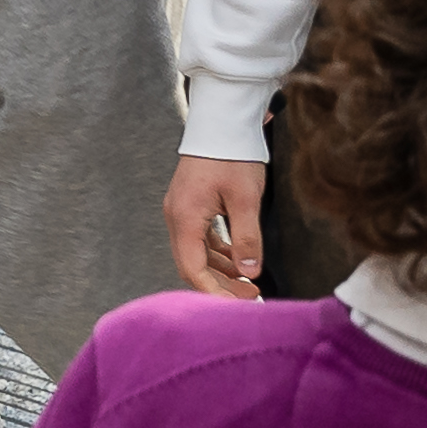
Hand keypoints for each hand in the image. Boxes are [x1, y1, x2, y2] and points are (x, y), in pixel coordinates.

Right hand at [164, 155, 264, 297]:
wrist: (222, 121)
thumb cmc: (232, 154)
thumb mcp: (245, 198)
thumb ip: (246, 238)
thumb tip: (250, 272)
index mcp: (185, 217)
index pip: (192, 269)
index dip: (213, 292)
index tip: (236, 306)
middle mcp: (176, 217)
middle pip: (192, 264)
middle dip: (219, 285)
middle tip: (250, 296)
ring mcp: (181, 211)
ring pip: (196, 253)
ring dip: (220, 270)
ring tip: (248, 283)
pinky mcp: (190, 205)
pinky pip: (200, 239)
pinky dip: (217, 253)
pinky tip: (237, 260)